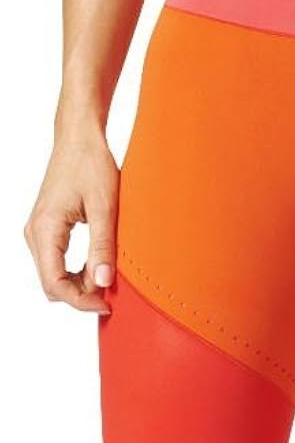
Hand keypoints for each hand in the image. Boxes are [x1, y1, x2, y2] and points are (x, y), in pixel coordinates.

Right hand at [24, 124, 118, 313]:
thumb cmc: (91, 163)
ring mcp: (38, 231)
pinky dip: (76, 270)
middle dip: (80, 295)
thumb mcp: (105, 207)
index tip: (106, 304)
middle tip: (111, 294)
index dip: (80, 301)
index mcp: (45, 229)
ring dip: (79, 283)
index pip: (55, 283)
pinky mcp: (47, 229)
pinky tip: (98, 264)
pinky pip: (56, 262)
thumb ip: (103, 247)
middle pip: (51, 284)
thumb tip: (102, 283)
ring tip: (107, 275)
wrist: (79, 137)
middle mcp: (35, 233)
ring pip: (53, 275)